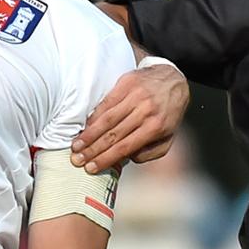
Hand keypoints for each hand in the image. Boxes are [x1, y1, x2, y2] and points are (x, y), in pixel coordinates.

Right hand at [70, 63, 188, 173]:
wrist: (173, 79)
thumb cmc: (168, 113)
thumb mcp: (168, 137)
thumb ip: (150, 152)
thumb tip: (128, 158)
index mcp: (156, 127)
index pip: (125, 147)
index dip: (106, 158)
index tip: (91, 168)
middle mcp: (145, 111)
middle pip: (113, 135)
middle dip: (93, 150)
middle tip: (77, 160)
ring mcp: (135, 96)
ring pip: (107, 119)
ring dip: (89, 135)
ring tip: (76, 146)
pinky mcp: (126, 84)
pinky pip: (106, 102)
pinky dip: (94, 116)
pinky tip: (85, 127)